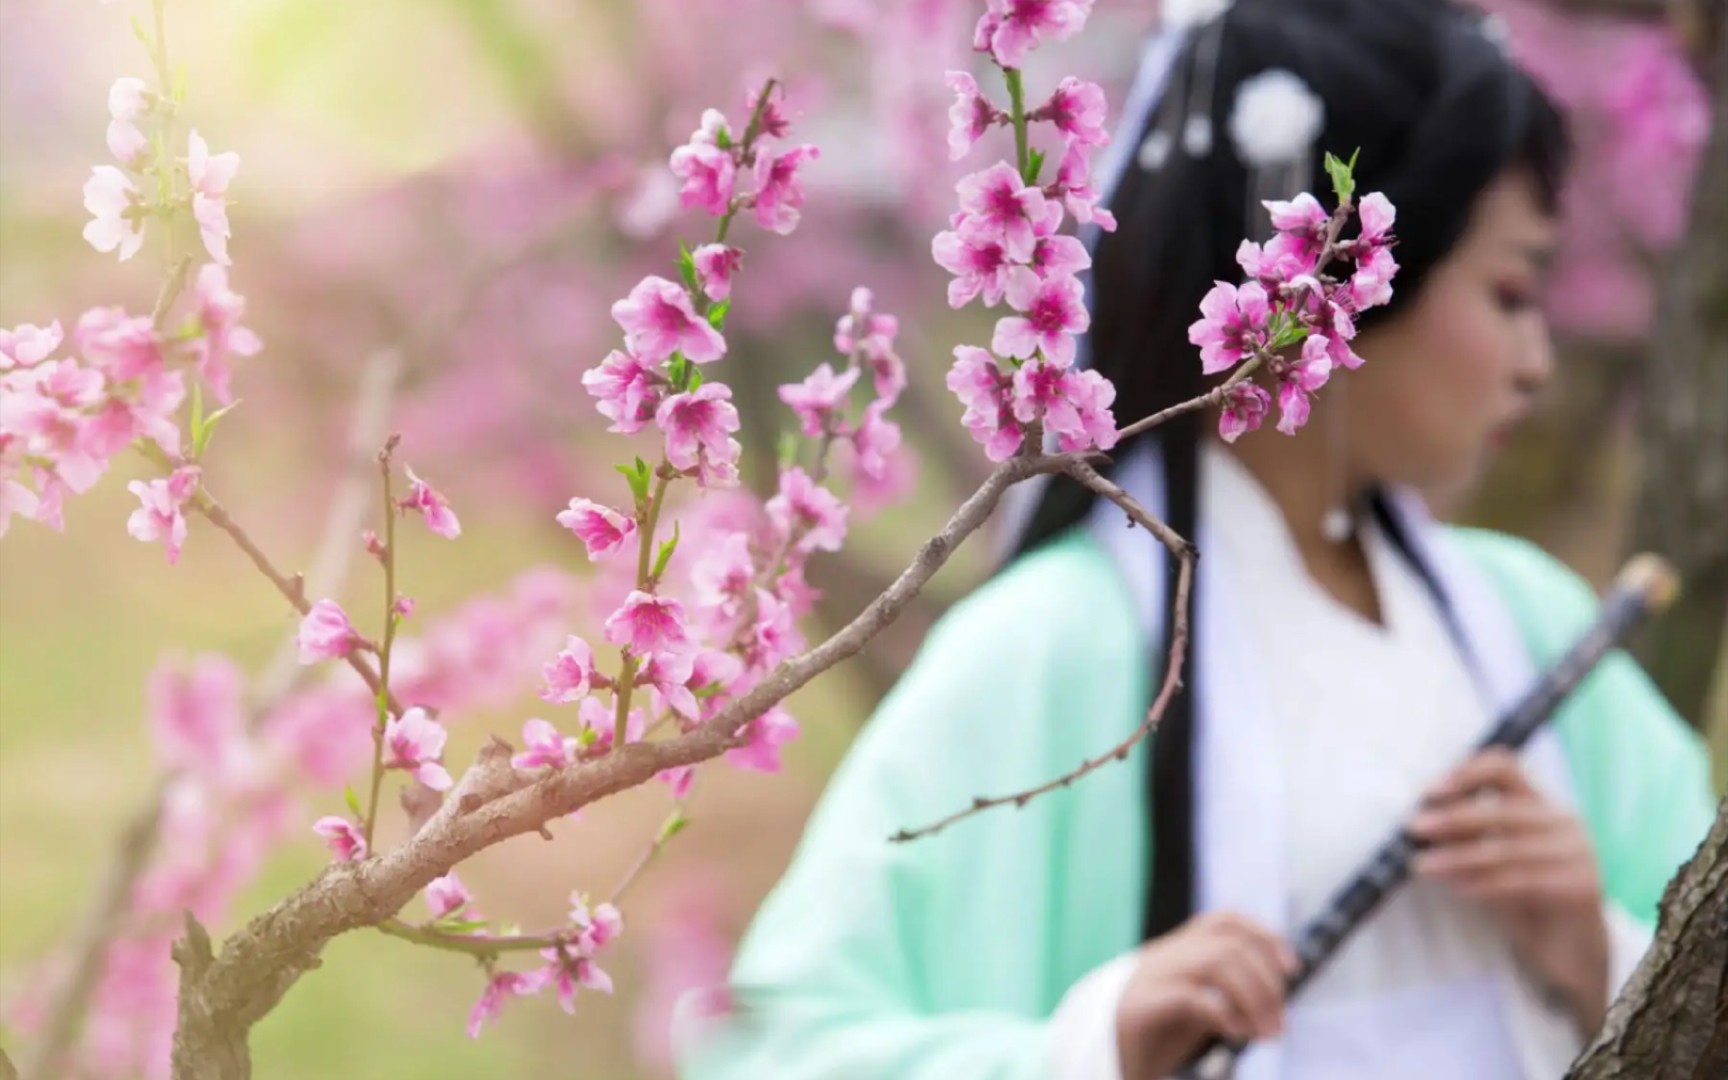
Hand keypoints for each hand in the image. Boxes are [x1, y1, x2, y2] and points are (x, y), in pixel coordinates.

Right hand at [1115, 911, 1295, 1079]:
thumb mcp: (1190, 1011)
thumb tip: (1271, 997)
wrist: (1094, 1061)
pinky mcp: (1139, 1008)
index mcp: (1174, 952)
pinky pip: (1191, 996)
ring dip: (1254, 998)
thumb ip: (1219, 994)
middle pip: (1229, 943)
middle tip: (1279, 1025)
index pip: (1225, 921)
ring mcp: (1149, 978)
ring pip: (1216, 961)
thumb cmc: (1147, 1039)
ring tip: (1266, 1034)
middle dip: (1267, 982)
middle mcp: (1162, 956)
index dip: (1265, 936)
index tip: (1292, 969)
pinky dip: (1224, 1013)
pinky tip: (1236, 1035)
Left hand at [1411, 748, 1608, 1033]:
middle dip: (1453, 818)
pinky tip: (1459, 888)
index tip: (1430, 792)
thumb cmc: (1525, 898)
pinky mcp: (1582, 886)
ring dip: (1458, 857)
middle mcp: (1564, 822)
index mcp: (1543, 805)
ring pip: (1507, 849)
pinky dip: (1485, 883)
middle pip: (1502, 810)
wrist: (1573, 949)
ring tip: (1423, 866)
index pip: (1505, 768)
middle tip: (1416, 829)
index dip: (1466, 773)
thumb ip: (1470, 838)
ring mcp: (1578, 853)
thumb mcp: (1496, 860)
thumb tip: (1421, 823)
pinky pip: (1523, 881)